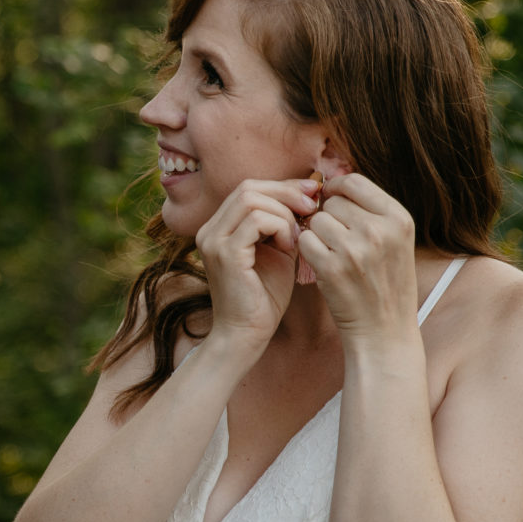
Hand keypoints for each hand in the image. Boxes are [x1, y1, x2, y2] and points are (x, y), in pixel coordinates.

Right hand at [195, 177, 321, 349]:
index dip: (282, 186)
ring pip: (251, 198)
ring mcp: (213, 240)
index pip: (248, 188)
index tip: (312, 194)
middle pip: (248, 187)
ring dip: (284, 213)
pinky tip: (289, 248)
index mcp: (219, 228)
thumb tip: (308, 195)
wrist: (247, 335)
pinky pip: (257, 220)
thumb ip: (284, 224)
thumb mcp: (278, 251)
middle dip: (285, 192)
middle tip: (312, 207)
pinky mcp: (225, 253)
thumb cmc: (264, 298)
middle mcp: (210, 230)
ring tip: (296, 238)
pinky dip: (280, 227)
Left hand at [295, 172, 419, 347]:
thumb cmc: (386, 283)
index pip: (354, 182)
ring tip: (333, 254)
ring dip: (317, 235)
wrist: (385, 331)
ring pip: (316, 221)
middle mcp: (379, 230)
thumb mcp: (396, 241)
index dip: (336, 188)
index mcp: (399, 218)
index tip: (331, 200)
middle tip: (338, 240)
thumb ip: (371, 210)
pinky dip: (307, 251)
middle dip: (329, 217)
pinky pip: (305, 241)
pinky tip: (322, 265)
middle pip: (333, 202)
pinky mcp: (331, 268)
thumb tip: (330, 183)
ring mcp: (355, 250)